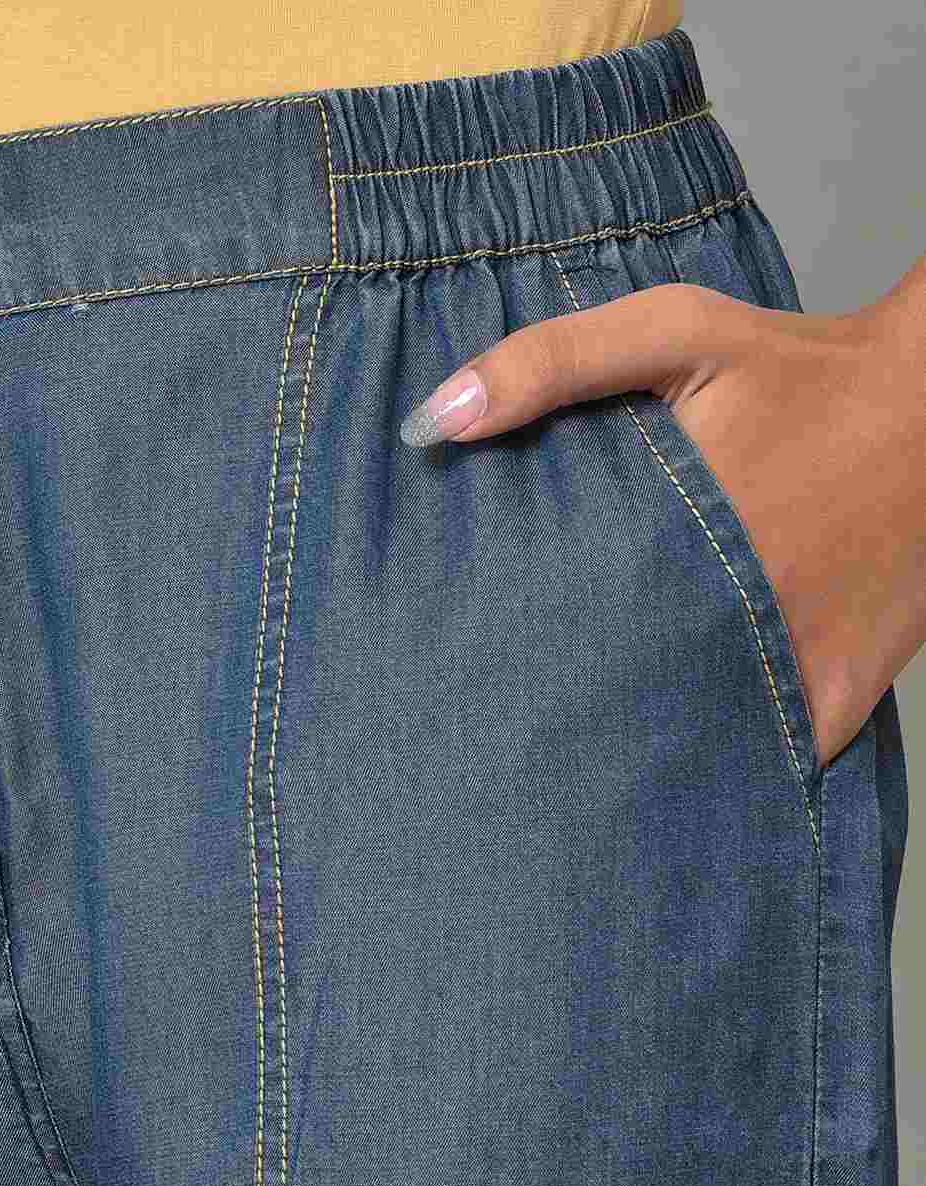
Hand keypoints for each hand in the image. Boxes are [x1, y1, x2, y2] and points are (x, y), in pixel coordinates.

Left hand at [399, 277, 925, 769]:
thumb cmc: (807, 369)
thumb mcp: (680, 331)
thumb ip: (553, 363)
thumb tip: (432, 423)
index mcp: (674, 538)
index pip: (550, 626)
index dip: (497, 654)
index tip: (459, 668)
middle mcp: (730, 620)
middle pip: (603, 702)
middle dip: (550, 716)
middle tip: (495, 733)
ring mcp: (786, 675)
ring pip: (675, 749)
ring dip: (625, 761)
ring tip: (565, 775)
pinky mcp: (833, 709)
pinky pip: (759, 763)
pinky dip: (717, 773)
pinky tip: (669, 775)